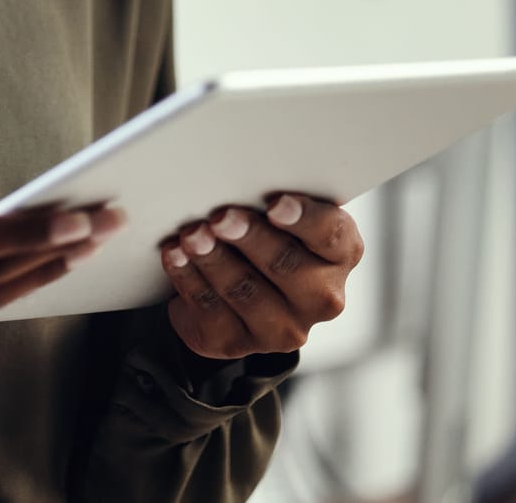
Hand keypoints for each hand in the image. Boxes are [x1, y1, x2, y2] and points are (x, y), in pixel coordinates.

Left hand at [156, 191, 362, 360]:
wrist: (236, 289)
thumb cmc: (264, 234)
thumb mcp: (281, 214)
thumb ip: (276, 199)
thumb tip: (239, 174)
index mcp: (339, 255)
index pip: (332, 235)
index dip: (305, 219)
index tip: (276, 204)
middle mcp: (320, 297)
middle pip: (285, 264)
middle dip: (249, 238)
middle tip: (220, 217)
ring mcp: (281, 327)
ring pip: (244, 290)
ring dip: (213, 258)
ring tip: (191, 234)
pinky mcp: (237, 341)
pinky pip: (209, 309)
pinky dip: (188, 278)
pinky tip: (176, 256)